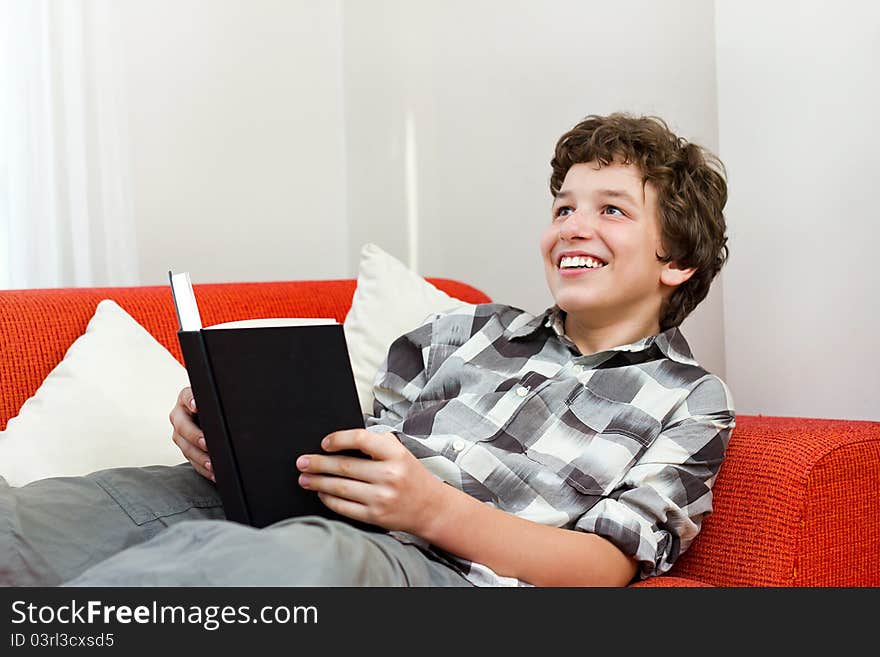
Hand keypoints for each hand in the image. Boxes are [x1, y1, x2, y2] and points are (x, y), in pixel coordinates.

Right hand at [169, 386, 213, 481]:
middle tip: (206, 443)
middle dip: (195, 436)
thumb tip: (236, 403)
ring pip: (186, 447)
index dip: (190, 400)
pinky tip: (213, 473)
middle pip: (183, 426)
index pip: (186, 396)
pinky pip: (192, 461)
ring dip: (200, 457)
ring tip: (212, 464)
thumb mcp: (216, 402)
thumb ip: (220, 402)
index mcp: (186, 398)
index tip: (196, 405)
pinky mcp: (185, 449)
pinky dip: (203, 468)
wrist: (209, 418)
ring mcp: (180, 433)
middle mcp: (179, 415)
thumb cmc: (217, 406)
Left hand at [296, 430, 445, 534]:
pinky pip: (344, 507)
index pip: (361, 439)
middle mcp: (389, 475)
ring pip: (340, 487)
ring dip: (317, 482)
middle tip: (302, 462)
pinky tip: (321, 493)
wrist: (431, 508)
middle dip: (318, 463)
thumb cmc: (411, 476)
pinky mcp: (375, 516)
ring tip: (304, 478)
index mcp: (396, 454)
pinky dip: (329, 499)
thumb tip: (342, 440)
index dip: (339, 439)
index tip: (324, 443)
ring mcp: (382, 497)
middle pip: (344, 466)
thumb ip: (377, 443)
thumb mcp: (401, 453)